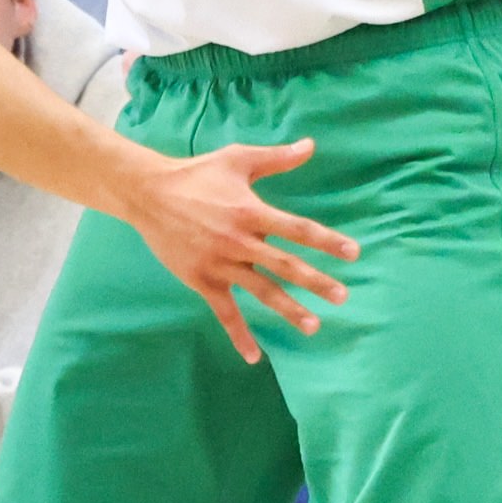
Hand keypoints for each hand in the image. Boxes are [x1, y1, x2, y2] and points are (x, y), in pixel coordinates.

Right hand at [117, 141, 354, 362]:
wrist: (148, 194)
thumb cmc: (196, 174)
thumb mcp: (237, 159)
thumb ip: (277, 158)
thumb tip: (311, 146)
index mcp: (251, 212)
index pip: (297, 230)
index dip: (327, 241)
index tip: (353, 254)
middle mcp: (239, 241)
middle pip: (285, 265)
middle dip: (315, 282)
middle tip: (342, 296)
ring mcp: (220, 264)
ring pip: (261, 291)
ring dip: (288, 309)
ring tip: (313, 326)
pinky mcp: (202, 280)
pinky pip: (224, 313)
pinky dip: (239, 335)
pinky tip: (255, 356)